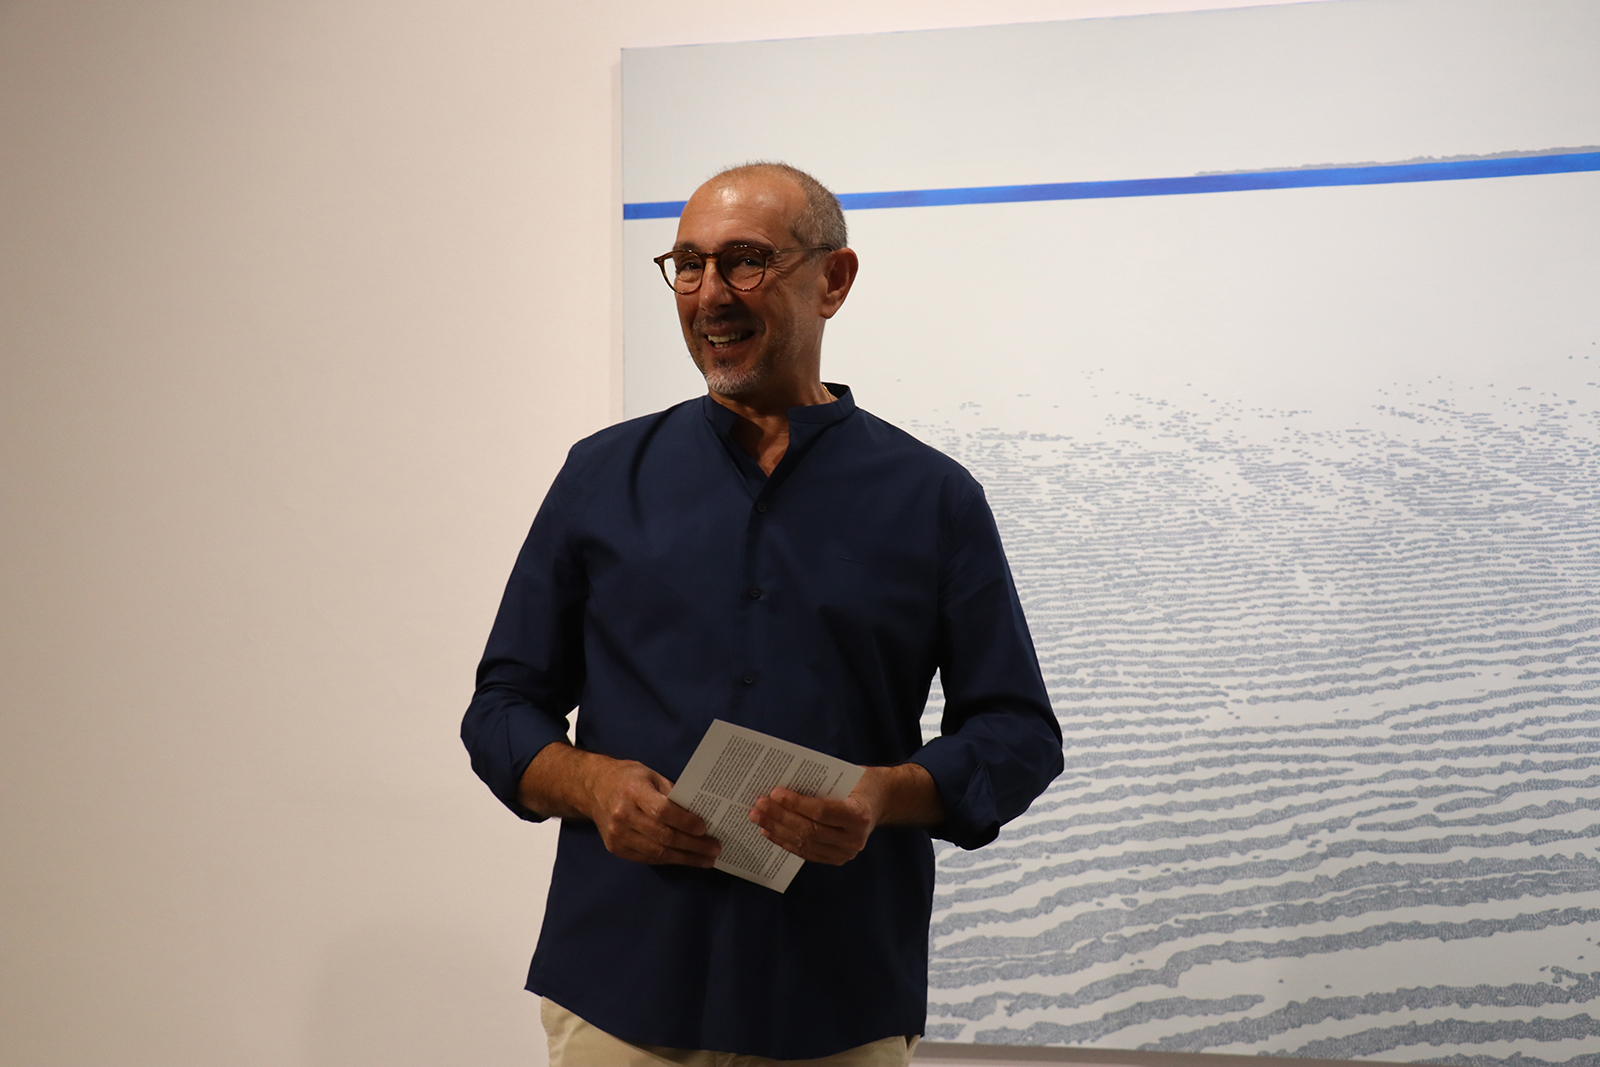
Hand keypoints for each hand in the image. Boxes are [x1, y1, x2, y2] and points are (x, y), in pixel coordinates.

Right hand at [586, 759, 721, 866]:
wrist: (594, 788)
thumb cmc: (628, 779)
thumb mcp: (651, 775)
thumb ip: (672, 794)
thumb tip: (699, 813)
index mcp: (633, 792)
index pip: (662, 811)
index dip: (685, 821)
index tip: (705, 828)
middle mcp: (622, 815)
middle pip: (663, 835)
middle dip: (693, 845)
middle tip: (714, 849)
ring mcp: (617, 835)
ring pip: (657, 852)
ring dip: (685, 858)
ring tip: (706, 859)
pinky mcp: (616, 848)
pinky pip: (648, 858)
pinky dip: (669, 859)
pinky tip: (685, 859)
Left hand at [748, 763, 944, 865]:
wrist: (879, 801)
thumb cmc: (858, 783)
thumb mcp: (846, 776)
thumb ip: (819, 783)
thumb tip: (781, 787)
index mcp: (859, 816)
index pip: (821, 812)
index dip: (796, 804)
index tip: (775, 793)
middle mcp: (854, 839)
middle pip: (809, 830)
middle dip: (780, 817)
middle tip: (758, 805)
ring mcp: (844, 853)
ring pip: (804, 843)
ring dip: (777, 830)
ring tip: (758, 817)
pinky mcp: (835, 859)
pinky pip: (805, 852)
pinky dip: (784, 842)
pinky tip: (768, 831)